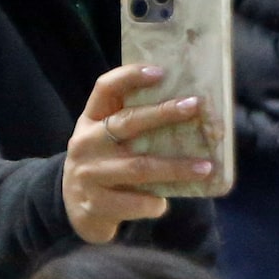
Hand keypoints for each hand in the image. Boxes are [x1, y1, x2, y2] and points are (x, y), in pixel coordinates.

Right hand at [62, 65, 211, 242]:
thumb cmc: (105, 162)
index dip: (130, 76)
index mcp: (90, 120)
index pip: (105, 88)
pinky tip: (163, 204)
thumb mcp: (108, 138)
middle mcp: (86, 143)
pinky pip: (131, 202)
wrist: (73, 207)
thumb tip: (190, 108)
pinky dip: (152, 203)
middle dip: (164, 113)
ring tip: (205, 168)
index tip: (161, 71)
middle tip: (195, 107)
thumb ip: (134, 123)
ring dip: (175, 168)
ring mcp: (87, 174)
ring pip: (138, 167)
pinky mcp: (92, 204)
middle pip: (127, 122)